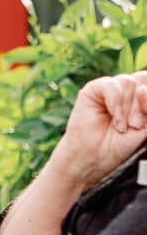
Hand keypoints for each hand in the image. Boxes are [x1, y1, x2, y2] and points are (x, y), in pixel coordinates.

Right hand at [48, 71, 146, 191]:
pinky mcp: (93, 89)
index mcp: (142, 97)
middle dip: (142, 104)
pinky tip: (111, 115)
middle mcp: (128, 90)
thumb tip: (143, 89)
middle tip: (135, 125)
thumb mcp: (146, 126)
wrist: (96, 155)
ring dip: (127, 108)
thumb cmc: (121, 144)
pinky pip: (111, 84)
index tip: (144, 123)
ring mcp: (111, 88)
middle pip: (143, 79)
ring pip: (129, 81)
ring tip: (120, 125)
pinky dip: (114, 101)